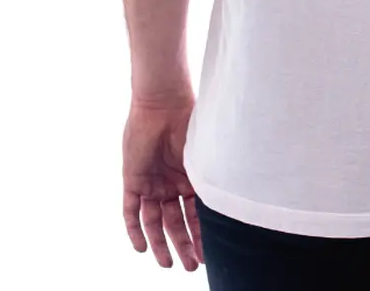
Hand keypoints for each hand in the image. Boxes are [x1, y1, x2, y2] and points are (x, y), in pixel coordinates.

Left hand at [122, 95, 204, 271]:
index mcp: (191, 176)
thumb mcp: (205, 154)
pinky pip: (130, 211)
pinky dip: (135, 230)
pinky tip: (141, 248)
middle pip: (176, 221)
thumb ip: (214, 176)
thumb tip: (238, 198)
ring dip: (160, 243)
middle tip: (191, 265)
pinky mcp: (133, 180)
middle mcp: (170, 182)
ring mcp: (151, 182)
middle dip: (184, 244)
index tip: (210, 253)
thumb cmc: (189, 122)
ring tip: (168, 263)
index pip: (196, 212)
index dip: (202, 233)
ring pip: (154, 221)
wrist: (163, 103)